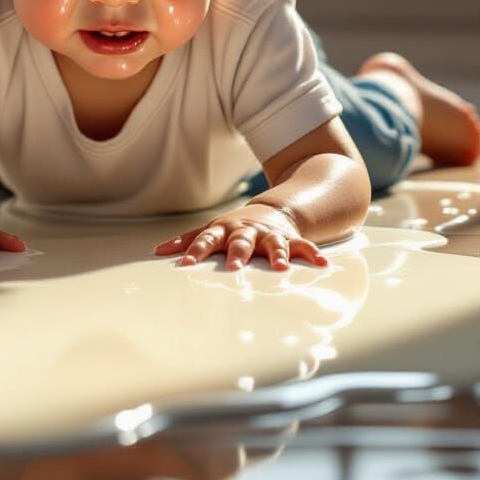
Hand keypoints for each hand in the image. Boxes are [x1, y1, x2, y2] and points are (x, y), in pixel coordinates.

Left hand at [153, 202, 328, 271]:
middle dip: (237, 254)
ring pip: (274, 244)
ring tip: (280, 268)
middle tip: (233, 268)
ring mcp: (269, 235)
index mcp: (224, 231)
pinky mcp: (290, 239)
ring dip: (276, 255)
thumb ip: (188, 241)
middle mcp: (247, 232)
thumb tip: (157, 251)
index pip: (206, 240)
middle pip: (240, 242)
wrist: (272, 211)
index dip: (195, 251)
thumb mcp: (212, 229)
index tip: (185, 265)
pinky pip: (303, 246)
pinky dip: (312, 254)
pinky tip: (322, 264)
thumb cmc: (235, 227)